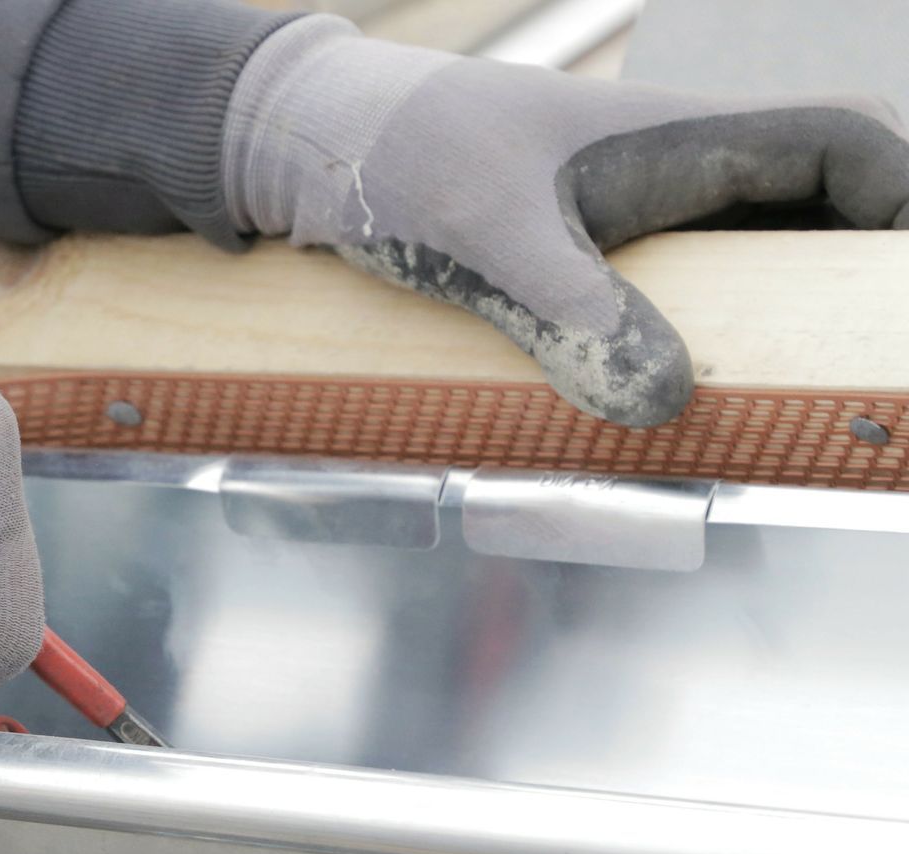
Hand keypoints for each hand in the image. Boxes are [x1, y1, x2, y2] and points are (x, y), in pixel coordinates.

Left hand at [221, 17, 908, 425]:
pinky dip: (686, 348)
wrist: (308, 147)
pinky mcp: (578, 258)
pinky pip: (666, 299)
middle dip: (841, 288)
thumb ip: (572, 315)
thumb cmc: (398, 161)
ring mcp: (626, 215)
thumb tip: (663, 408)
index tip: (895, 297)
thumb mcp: (487, 240)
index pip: (842, 145)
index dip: (898, 205)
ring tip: (779, 410)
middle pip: (807, 217)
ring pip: (739, 265)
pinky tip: (671, 411)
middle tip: (846, 380)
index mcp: (682, 137)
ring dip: (765, 327)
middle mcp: (672, 170)